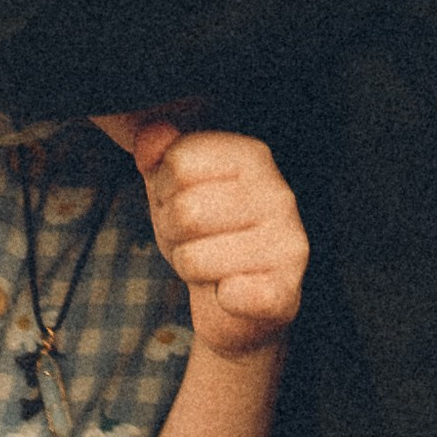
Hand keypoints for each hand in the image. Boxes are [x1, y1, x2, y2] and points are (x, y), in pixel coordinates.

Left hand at [106, 115, 306, 356]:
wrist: (237, 302)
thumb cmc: (204, 234)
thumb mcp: (172, 188)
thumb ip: (158, 156)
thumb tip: (150, 135)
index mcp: (252, 156)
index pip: (178, 162)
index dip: (164, 190)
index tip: (183, 203)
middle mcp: (278, 193)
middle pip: (184, 211)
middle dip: (173, 233)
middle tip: (195, 240)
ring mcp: (286, 242)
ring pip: (193, 258)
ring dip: (190, 268)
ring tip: (212, 264)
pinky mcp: (284, 290)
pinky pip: (232, 295)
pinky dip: (221, 299)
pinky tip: (233, 293)